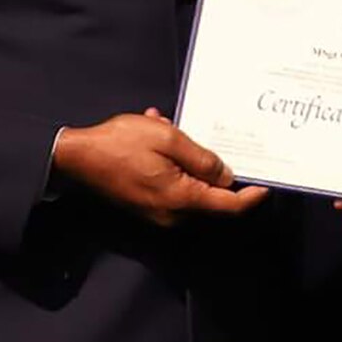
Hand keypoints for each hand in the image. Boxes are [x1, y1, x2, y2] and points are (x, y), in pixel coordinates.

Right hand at [51, 107, 267, 226]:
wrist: (73, 158)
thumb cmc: (118, 145)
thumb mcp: (167, 139)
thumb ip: (202, 158)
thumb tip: (226, 175)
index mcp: (181, 198)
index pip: (228, 206)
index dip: (251, 197)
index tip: (267, 185)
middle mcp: (172, 214)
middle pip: (210, 197)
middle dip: (210, 165)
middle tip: (200, 136)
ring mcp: (157, 213)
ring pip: (189, 187)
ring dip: (185, 158)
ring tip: (166, 127)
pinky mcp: (147, 206)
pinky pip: (171, 186)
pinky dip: (171, 163)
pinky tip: (157, 135)